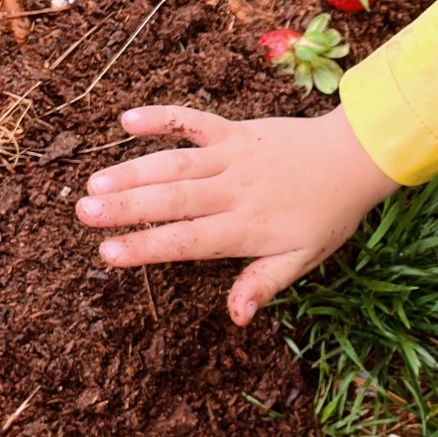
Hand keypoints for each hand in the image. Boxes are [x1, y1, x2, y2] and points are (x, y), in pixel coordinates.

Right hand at [75, 105, 397, 324]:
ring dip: (133, 170)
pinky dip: (163, 117)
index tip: (108, 254)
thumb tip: (236, 318)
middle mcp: (233, 191)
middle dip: (126, 206)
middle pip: (172, 200)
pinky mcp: (236, 130)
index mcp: (245, 228)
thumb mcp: (302, 260)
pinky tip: (129, 120)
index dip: (147, 247)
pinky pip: (195, 120)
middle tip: (84, 213)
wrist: (353, 159)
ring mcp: (232, 157)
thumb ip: (263, 284)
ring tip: (94, 182)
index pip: (188, 241)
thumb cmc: (326, 215)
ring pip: (175, 163)